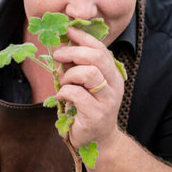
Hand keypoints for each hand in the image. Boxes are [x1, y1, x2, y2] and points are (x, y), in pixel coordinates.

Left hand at [52, 26, 124, 147]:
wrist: (97, 140)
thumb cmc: (87, 108)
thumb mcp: (84, 84)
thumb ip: (78, 66)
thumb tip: (62, 45)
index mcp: (113, 75)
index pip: (100, 48)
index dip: (83, 37)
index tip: (67, 30)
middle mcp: (114, 86)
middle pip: (96, 57)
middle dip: (73, 52)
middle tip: (57, 55)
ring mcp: (107, 101)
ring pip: (88, 73)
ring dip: (69, 75)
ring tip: (63, 83)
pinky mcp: (96, 115)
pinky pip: (76, 93)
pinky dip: (63, 92)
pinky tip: (62, 98)